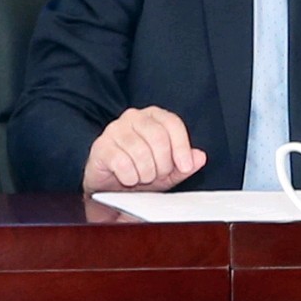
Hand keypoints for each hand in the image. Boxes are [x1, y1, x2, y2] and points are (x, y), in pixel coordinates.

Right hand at [86, 106, 207, 191]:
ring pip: (140, 151)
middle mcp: (133, 117)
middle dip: (163, 163)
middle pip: (157, 137)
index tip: (185, 167)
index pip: (172, 123)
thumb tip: (200, 157)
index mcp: (153, 116)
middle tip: (159, 175)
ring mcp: (115, 130)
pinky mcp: (101, 146)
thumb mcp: (168, 171)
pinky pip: (122, 162)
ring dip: (146, 173)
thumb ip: (185, 164)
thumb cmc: (140, 171)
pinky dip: (130, 177)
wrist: (110, 184)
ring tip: (143, 178)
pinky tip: (129, 179)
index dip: (182, 147)